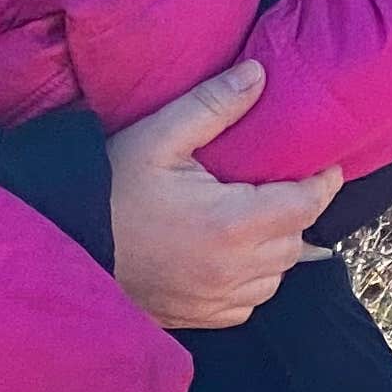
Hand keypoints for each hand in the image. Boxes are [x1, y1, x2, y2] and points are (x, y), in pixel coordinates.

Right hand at [105, 62, 340, 329]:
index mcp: (232, 223)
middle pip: (295, 240)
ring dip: (275, 247)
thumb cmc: (110, 187)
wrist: (65, 243)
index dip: (323, 183)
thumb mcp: (158, 136)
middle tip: (277, 183)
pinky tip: (228, 254)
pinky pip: (250, 302)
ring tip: (253, 217)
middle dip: (295, 211)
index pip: (306, 205)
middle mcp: (234, 269)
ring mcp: (219, 299)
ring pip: (277, 276)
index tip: (325, 165)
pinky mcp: (203, 317)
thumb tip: (259, 74)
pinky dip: (251, 279)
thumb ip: (212, 105)